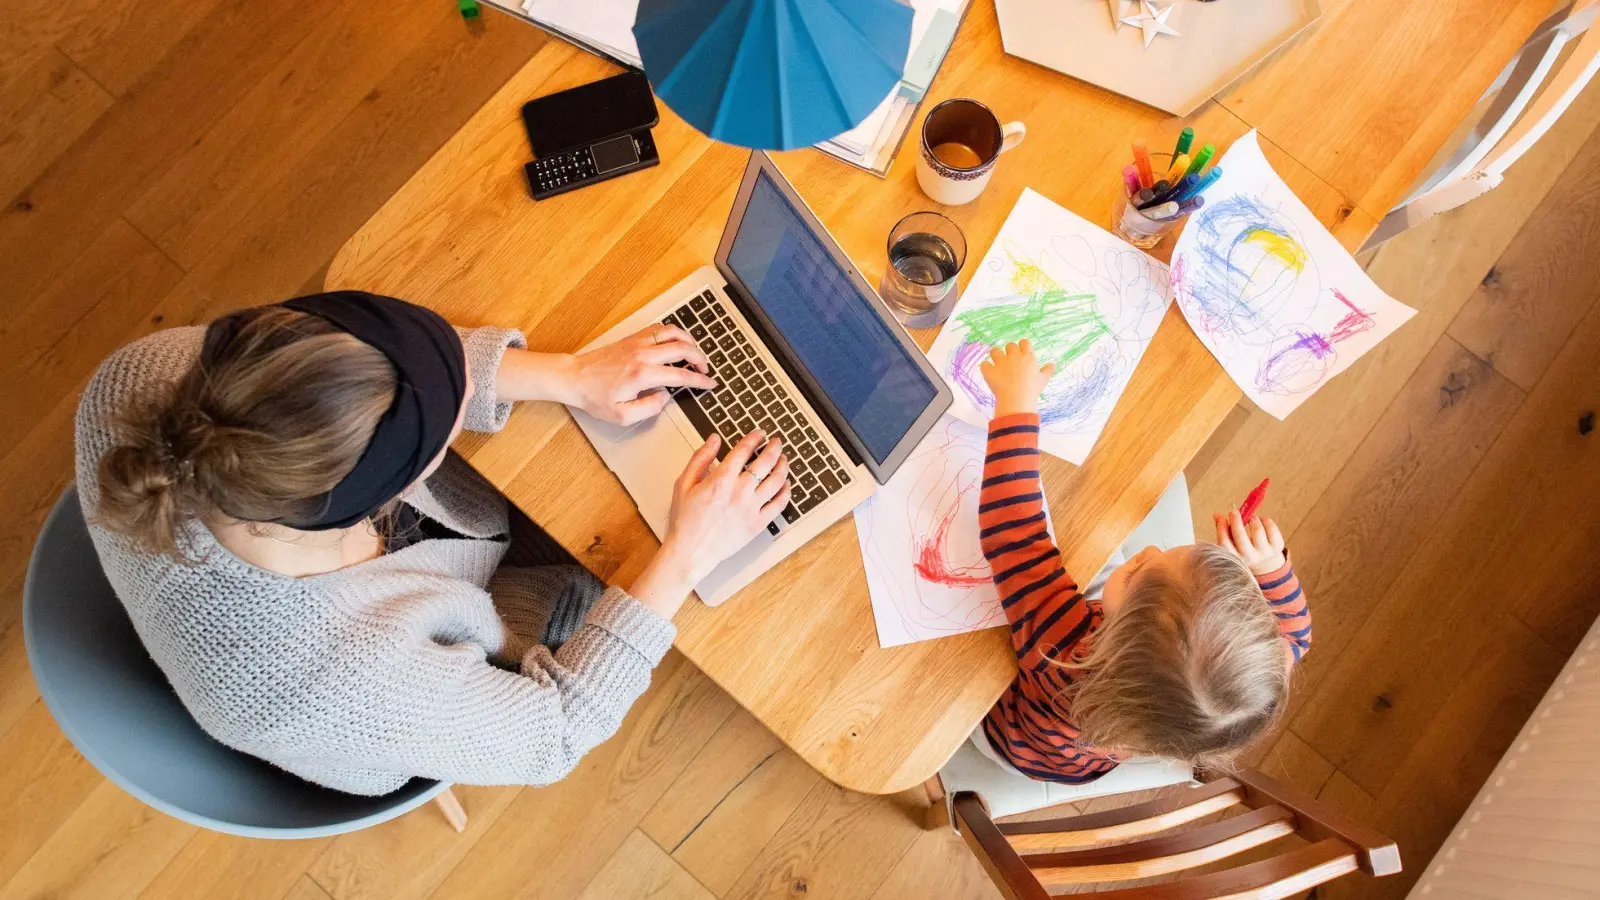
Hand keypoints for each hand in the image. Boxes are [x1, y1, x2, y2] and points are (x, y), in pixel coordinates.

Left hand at [559, 324, 715, 425]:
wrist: (574, 378)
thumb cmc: (595, 398)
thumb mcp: (622, 416)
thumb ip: (649, 409)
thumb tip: (665, 397)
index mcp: (643, 375)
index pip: (681, 375)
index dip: (699, 381)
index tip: (710, 384)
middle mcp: (643, 354)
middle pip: (682, 348)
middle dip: (700, 358)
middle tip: (705, 370)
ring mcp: (637, 343)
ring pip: (673, 332)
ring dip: (689, 341)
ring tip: (695, 353)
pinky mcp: (632, 338)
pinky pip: (659, 328)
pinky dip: (673, 333)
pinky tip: (676, 342)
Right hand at [657, 432, 791, 585]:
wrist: (691, 552)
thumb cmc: (685, 521)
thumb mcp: (684, 484)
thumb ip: (700, 458)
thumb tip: (714, 439)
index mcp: (721, 479)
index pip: (744, 450)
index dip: (754, 438)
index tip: (759, 434)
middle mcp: (740, 491)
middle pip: (766, 462)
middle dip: (774, 447)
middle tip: (776, 442)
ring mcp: (752, 508)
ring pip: (777, 481)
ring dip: (783, 466)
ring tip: (784, 459)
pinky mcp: (758, 524)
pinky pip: (779, 505)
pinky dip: (785, 492)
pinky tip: (786, 485)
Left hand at [980, 340, 1055, 416]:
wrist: (1017, 399)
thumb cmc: (1032, 390)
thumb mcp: (1043, 380)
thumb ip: (1047, 370)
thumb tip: (1052, 365)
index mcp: (1027, 357)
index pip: (1024, 342)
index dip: (1022, 346)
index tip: (1022, 353)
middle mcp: (1013, 356)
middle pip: (1010, 345)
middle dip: (1009, 351)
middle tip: (1010, 362)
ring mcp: (1000, 362)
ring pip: (994, 351)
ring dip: (995, 355)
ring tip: (997, 364)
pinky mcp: (989, 370)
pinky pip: (984, 364)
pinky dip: (986, 368)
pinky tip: (989, 372)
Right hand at [1214, 509, 1286, 575]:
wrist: (1266, 564)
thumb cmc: (1244, 549)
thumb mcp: (1233, 544)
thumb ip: (1224, 529)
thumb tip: (1216, 515)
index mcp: (1235, 557)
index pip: (1225, 543)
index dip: (1222, 528)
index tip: (1222, 517)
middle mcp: (1250, 558)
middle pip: (1241, 537)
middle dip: (1236, 521)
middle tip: (1234, 511)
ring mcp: (1265, 553)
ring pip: (1257, 531)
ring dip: (1252, 519)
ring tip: (1251, 518)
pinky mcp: (1277, 547)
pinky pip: (1272, 529)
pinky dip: (1265, 520)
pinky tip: (1261, 520)